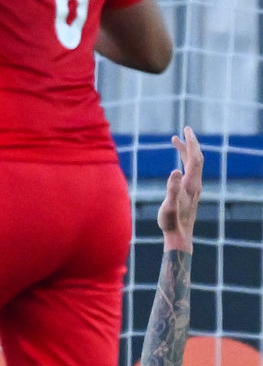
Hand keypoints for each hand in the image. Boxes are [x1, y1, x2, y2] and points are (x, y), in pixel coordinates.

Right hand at [160, 126, 202, 251]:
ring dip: (186, 151)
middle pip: (196, 158)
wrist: (180, 236)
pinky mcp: (189, 192)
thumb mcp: (168, 205)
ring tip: (174, 140)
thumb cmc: (171, 222)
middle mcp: (195, 184)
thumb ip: (172, 188)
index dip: (191, 143)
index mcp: (191, 184)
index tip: (186, 130)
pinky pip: (189, 172)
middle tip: (184, 129)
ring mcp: (193, 188)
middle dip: (191, 143)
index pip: (194, 158)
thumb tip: (175, 170)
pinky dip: (184, 162)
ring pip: (192, 164)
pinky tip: (177, 162)